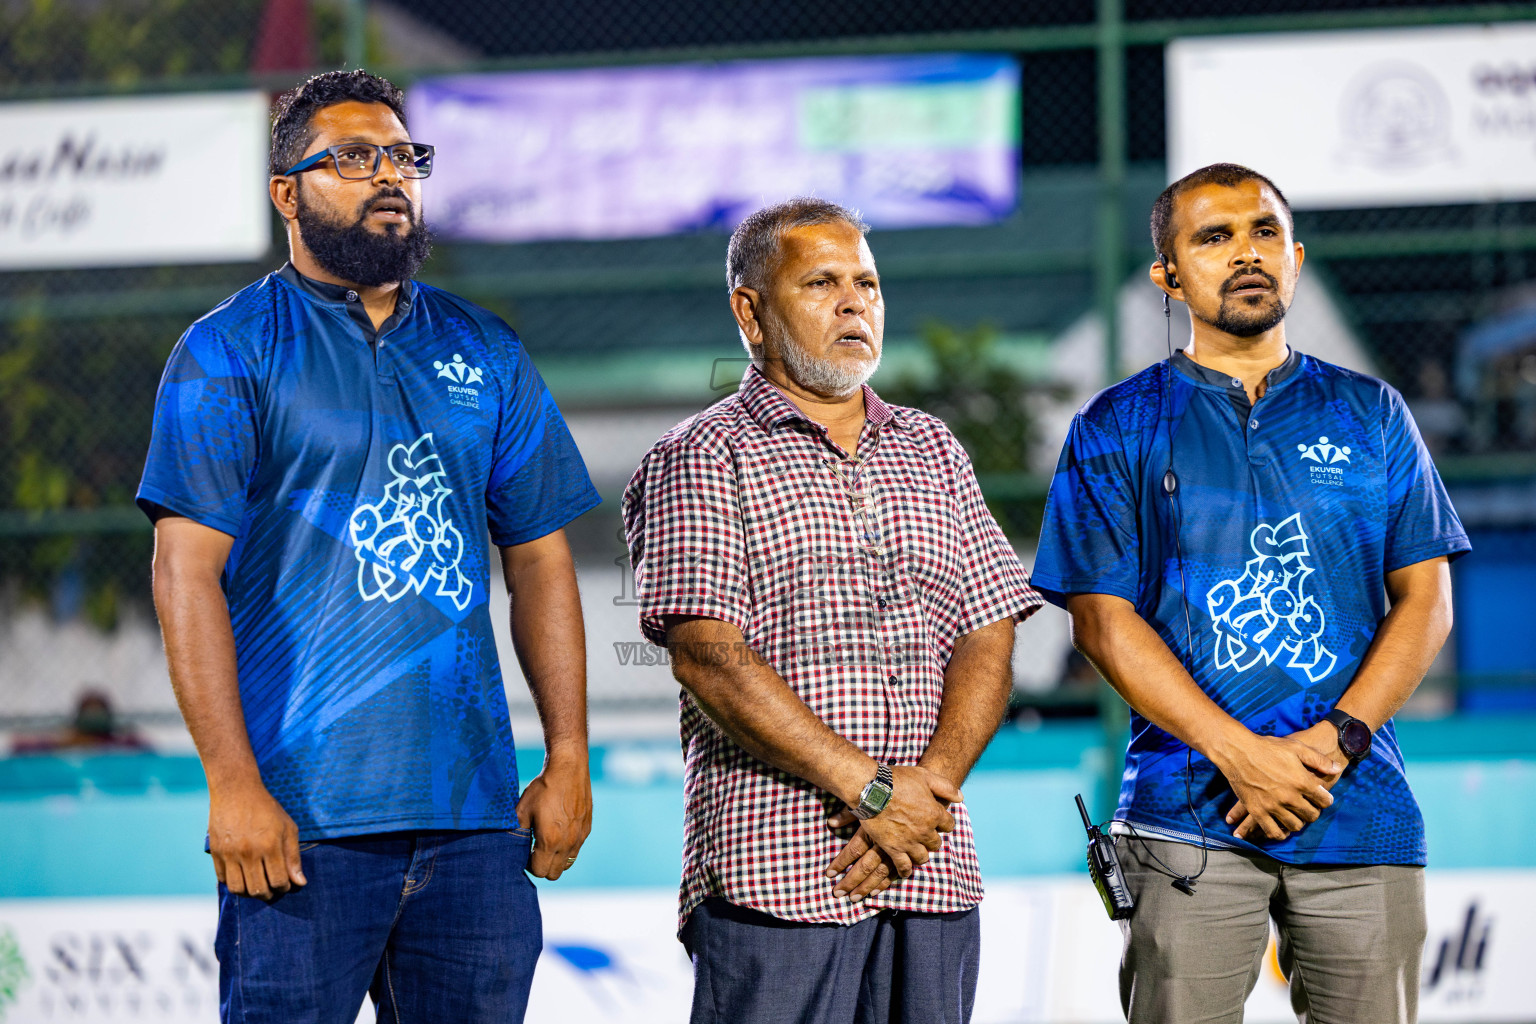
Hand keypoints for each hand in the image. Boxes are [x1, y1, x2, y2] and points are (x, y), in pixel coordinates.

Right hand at [208, 779, 304, 900]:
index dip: (284, 888)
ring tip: (256, 885)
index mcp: (270, 846)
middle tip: (271, 888)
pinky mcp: (215, 852)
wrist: (236, 790)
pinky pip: (222, 879)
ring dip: (249, 892)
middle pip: (257, 889)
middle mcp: (249, 852)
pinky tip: (242, 875)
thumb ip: (294, 856)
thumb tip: (300, 882)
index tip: (285, 884)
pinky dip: (232, 882)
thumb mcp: (288, 828)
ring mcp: (230, 853)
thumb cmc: (266, 808)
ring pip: (238, 889)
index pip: (278, 881)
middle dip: (268, 894)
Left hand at [516, 753, 591, 880]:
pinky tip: (559, 830)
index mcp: (549, 841)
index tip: (525, 854)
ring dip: (556, 859)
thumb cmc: (543, 788)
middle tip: (534, 851)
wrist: (568, 768)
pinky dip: (567, 847)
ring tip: (547, 843)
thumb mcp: (522, 810)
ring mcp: (579, 837)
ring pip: (567, 864)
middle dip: (543, 867)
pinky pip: (576, 849)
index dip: (529, 866)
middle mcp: (567, 843)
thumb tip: (509, 847)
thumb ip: (516, 832)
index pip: (539, 871)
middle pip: (554, 873)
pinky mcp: (587, 829)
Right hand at [823, 765, 959, 898]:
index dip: (943, 823)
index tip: (937, 821)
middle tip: (923, 835)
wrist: (872, 789)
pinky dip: (906, 870)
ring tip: (915, 850)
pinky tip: (905, 870)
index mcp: (934, 813)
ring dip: (921, 854)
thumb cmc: (898, 780)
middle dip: (932, 839)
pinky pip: (904, 866)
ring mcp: (909, 842)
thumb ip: (945, 787)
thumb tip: (960, 798)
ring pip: (923, 857)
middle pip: (936, 843)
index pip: (949, 825)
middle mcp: (925, 831)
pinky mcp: (894, 849)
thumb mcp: (925, 776)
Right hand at [1226, 722, 1345, 840]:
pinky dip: (1280, 833)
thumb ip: (1319, 760)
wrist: (1237, 751)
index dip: (1325, 799)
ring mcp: (1273, 806)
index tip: (1321, 797)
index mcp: (1302, 781)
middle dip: (1313, 811)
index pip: (1324, 801)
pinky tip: (1281, 827)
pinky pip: (1273, 831)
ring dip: (1298, 822)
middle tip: (1308, 806)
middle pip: (1311, 815)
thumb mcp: (1296, 747)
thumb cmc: (1267, 747)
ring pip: (1295, 825)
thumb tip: (1338, 768)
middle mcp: (1289, 797)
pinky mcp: (1257, 811)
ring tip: (1295, 815)